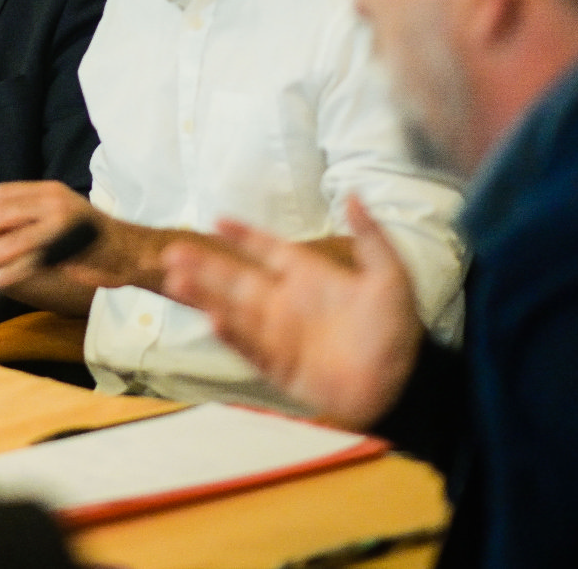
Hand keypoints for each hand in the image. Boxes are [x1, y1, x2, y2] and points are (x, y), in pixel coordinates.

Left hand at [0, 181, 136, 289]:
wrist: (131, 252)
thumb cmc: (89, 237)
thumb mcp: (57, 217)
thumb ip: (28, 217)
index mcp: (50, 191)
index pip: (4, 192)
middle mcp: (56, 202)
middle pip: (4, 213)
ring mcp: (65, 225)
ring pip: (16, 238)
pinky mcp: (72, 250)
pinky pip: (35, 261)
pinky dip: (13, 271)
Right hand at [160, 195, 420, 429]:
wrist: (406, 384)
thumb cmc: (398, 329)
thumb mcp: (390, 275)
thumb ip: (370, 235)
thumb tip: (353, 193)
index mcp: (308, 276)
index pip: (268, 250)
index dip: (244, 236)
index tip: (217, 220)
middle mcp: (285, 302)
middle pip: (236, 279)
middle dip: (204, 266)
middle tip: (171, 252)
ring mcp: (279, 335)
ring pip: (232, 310)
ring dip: (204, 296)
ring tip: (174, 281)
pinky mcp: (280, 367)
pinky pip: (249, 347)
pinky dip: (230, 334)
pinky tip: (212, 319)